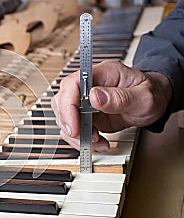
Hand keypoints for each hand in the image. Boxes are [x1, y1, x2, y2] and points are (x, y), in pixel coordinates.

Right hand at [52, 60, 171, 151]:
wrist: (156, 100)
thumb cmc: (152, 93)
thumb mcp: (144, 97)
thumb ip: (120, 97)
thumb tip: (95, 97)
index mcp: (102, 74)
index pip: (72, 83)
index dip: (67, 104)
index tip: (74, 125)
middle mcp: (89, 86)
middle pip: (62, 101)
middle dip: (69, 123)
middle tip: (85, 137)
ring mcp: (86, 101)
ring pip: (64, 117)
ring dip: (77, 135)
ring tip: (97, 141)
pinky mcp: (86, 115)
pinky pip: (74, 128)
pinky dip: (82, 140)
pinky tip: (98, 143)